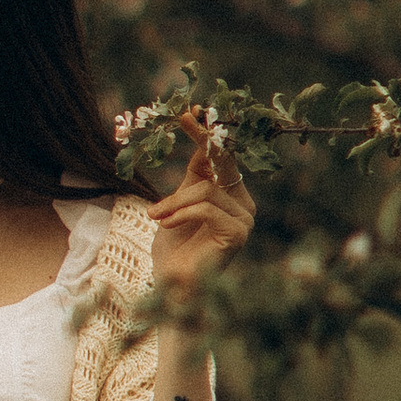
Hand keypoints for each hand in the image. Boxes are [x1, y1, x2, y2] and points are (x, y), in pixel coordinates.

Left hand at [145, 108, 254, 303]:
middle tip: (184, 117)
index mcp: (231, 195)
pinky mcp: (238, 234)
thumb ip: (192, 178)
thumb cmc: (173, 250)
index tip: (190, 111)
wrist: (171, 289)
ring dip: (174, 201)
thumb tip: (202, 143)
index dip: (208, 134)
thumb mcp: (177, 205)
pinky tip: (167, 225)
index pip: (221, 158)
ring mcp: (244, 220)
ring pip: (207, 189)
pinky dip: (181, 212)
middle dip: (204, 138)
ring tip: (156, 216)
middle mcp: (243, 205)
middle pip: (223, 163)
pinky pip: (207, 207)